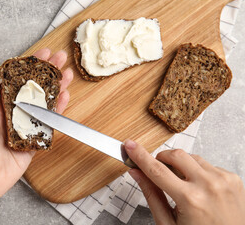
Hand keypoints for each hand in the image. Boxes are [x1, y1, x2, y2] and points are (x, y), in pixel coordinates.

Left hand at [0, 48, 72, 205]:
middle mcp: (14, 112)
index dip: (30, 65)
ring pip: (44, 103)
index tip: (43, 53)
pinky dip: (58, 111)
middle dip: (48, 72)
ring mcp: (26, 126)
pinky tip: (65, 98)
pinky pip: (48, 123)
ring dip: (57, 88)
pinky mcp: (35, 141)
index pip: (17, 80)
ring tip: (68, 74)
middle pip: (34, 88)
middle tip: (61, 58)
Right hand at [122, 140, 244, 224]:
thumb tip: (137, 173)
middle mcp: (209, 186)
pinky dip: (197, 172)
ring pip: (191, 157)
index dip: (140, 156)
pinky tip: (198, 188)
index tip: (130, 146)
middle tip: (158, 171)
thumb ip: (151, 194)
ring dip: (180, 166)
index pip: (157, 170)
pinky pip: (207, 164)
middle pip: (175, 155)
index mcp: (190, 199)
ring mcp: (223, 180)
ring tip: (182, 185)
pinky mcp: (232, 178)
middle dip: (161, 159)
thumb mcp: (168, 223)